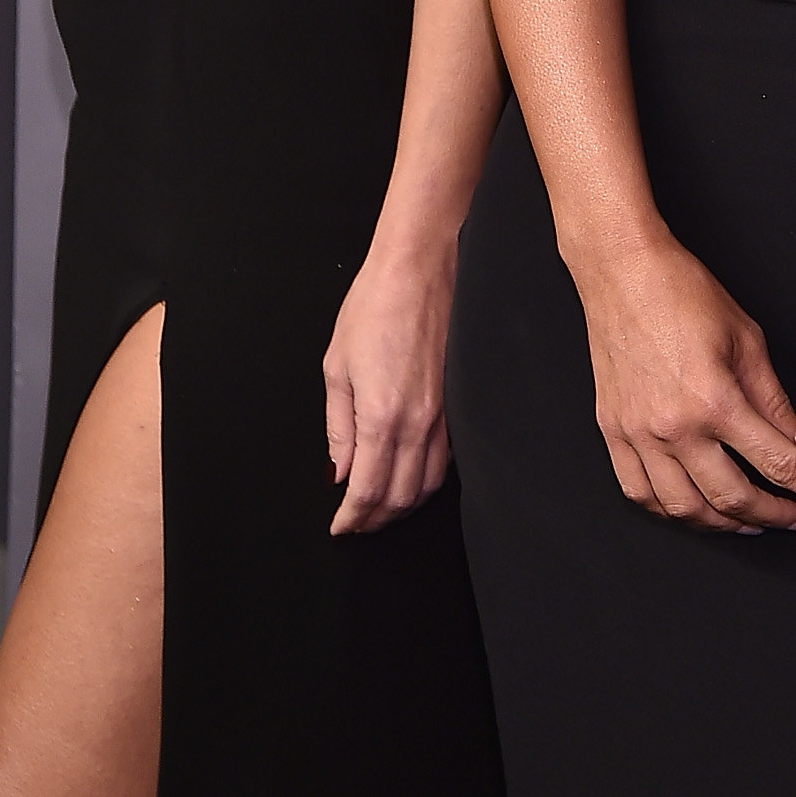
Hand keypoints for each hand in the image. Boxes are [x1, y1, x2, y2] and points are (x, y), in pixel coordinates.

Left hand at [324, 238, 457, 535]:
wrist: (420, 269)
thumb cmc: (375, 307)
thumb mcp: (337, 367)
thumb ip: (339, 426)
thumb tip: (339, 471)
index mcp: (382, 416)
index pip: (368, 490)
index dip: (352, 518)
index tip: (340, 527)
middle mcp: (419, 423)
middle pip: (402, 497)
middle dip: (377, 519)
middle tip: (356, 523)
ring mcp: (445, 415)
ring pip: (429, 485)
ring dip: (404, 504)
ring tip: (381, 507)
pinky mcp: (458, 402)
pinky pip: (447, 459)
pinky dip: (427, 479)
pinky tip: (411, 475)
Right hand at [575, 230, 795, 534]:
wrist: (622, 272)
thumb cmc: (684, 294)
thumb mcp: (748, 342)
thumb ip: (778, 404)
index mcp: (716, 400)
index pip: (780, 464)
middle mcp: (675, 427)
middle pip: (733, 500)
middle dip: (775, 517)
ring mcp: (639, 434)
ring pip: (685, 509)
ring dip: (724, 524)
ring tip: (749, 518)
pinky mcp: (613, 432)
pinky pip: (641, 493)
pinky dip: (672, 510)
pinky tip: (694, 505)